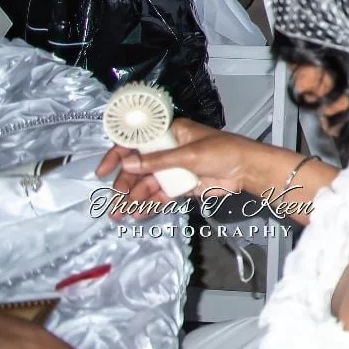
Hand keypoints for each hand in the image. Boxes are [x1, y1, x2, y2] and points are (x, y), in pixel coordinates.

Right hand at [92, 117, 255, 205]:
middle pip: (138, 167)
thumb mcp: (188, 154)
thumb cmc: (221, 151)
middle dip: (124, 184)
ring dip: (133, 198)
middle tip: (114, 201)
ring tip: (120, 214)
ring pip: (146, 183)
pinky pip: (159, 194)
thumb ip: (157, 161)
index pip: (137, 142)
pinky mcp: (180, 185)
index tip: (102, 171)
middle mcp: (168, 150)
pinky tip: (138, 214)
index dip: (117, 155)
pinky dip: (148, 204)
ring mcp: (173, 168)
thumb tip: (127, 164)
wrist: (247, 170)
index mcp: (170, 133)